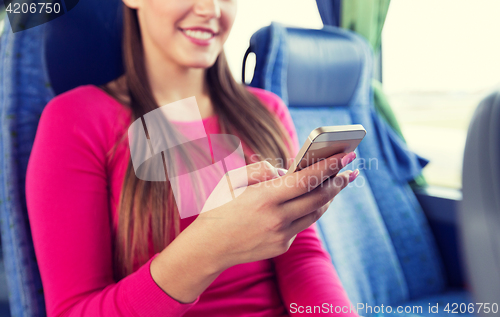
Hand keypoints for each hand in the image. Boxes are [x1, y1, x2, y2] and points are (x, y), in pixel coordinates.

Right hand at [191, 151, 357, 269]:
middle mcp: (277, 218)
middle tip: (350, 170)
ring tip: (337, 183)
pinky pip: (301, 225)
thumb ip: (263, 170)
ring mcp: (281, 235)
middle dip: (338, 181)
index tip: (347, 155)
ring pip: (315, 212)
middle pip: (319, 197)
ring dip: (328, 196)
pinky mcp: (282, 246)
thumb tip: (288, 172)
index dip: (330, 166)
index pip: (307, 179)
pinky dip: (307, 210)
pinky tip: (311, 201)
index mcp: (265, 197)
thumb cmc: (219, 207)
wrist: (208, 247)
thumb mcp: (233, 180)